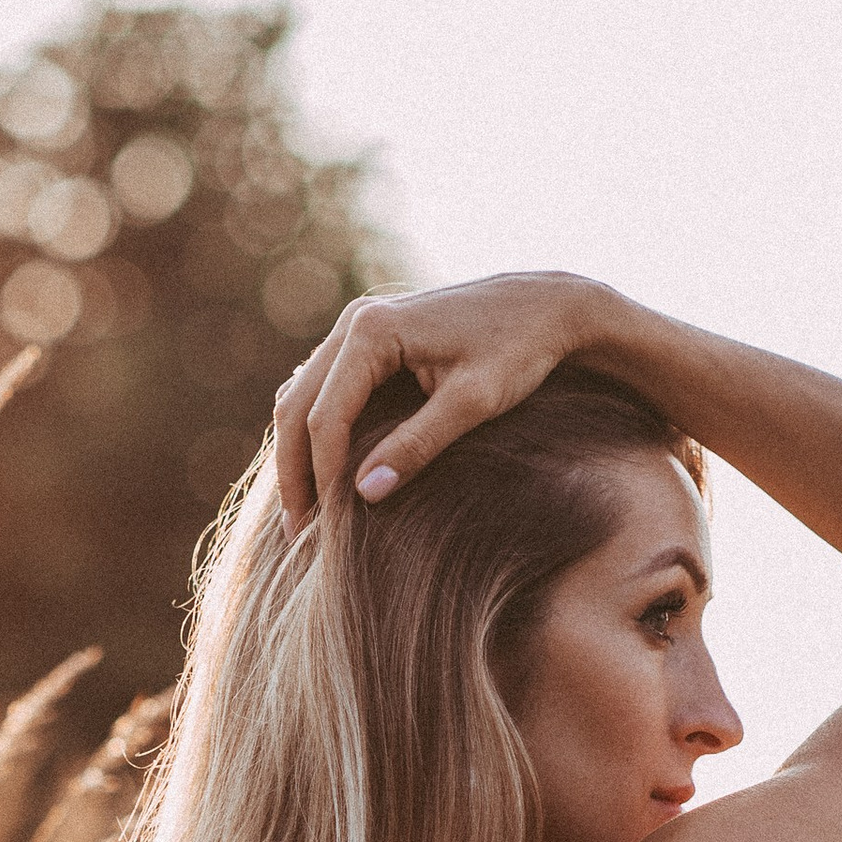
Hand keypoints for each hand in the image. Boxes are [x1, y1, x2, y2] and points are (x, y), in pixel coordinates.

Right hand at [272, 271, 609, 530]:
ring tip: (306, 514)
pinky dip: (314, 433)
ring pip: (300, 397)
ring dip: (297, 456)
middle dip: (295, 473)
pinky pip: (322, 390)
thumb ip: (417, 446)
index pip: (324, 417)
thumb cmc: (519, 351)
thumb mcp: (472, 404)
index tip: (327, 528)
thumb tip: (364, 494)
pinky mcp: (369, 338)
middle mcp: (354, 321)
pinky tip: (323, 475)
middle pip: (296, 407)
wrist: (546, 307)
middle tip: (299, 534)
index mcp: (373, 330)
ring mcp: (357, 325)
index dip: (321, 478)